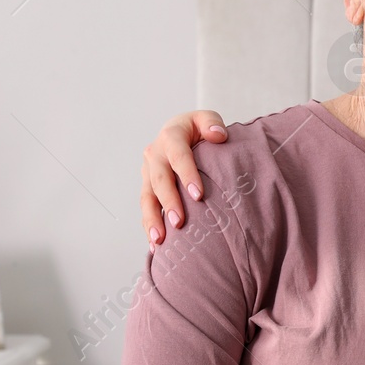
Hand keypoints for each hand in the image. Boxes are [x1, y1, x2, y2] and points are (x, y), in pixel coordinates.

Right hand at [140, 110, 226, 246]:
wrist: (180, 134)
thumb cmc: (198, 129)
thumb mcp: (206, 119)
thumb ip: (212, 123)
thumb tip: (218, 135)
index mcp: (170, 137)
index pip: (179, 156)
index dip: (187, 175)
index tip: (199, 195)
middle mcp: (155, 155)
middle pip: (160, 180)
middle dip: (169, 202)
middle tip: (179, 223)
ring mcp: (148, 173)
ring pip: (147, 198)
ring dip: (152, 219)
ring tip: (160, 240)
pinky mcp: (147, 188)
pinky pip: (146, 208)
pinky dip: (149, 226)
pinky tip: (155, 246)